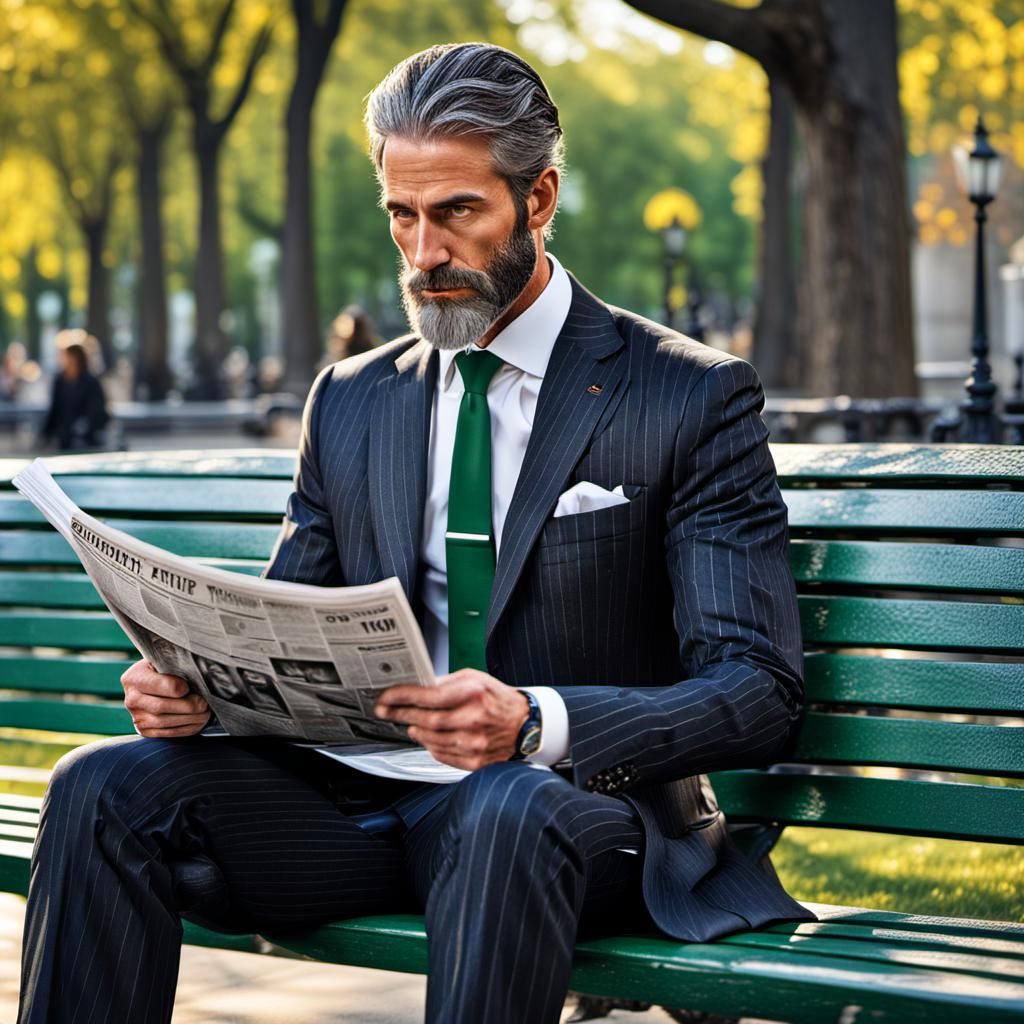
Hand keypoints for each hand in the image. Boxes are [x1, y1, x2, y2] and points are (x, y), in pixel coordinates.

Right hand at [121, 659, 210, 737]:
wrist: (155, 683)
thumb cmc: (166, 668)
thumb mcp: (166, 660)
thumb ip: (175, 664)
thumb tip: (196, 673)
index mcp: (134, 678)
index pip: (159, 685)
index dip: (179, 688)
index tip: (191, 687)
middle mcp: (131, 699)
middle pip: (161, 707)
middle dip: (188, 706)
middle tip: (204, 702)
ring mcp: (137, 717)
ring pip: (165, 722)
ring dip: (191, 719)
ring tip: (205, 711)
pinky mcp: (145, 731)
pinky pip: (168, 733)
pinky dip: (187, 728)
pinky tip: (199, 721)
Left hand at [374, 669, 528, 770]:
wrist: (527, 725)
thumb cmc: (499, 699)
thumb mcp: (476, 679)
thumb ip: (446, 682)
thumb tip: (418, 685)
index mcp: (474, 693)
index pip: (429, 695)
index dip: (402, 696)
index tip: (386, 697)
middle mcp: (474, 719)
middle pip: (426, 719)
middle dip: (400, 714)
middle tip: (385, 710)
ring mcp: (474, 743)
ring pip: (430, 739)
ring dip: (415, 729)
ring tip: (409, 721)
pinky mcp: (475, 761)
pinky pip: (441, 754)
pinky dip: (429, 745)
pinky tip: (427, 736)